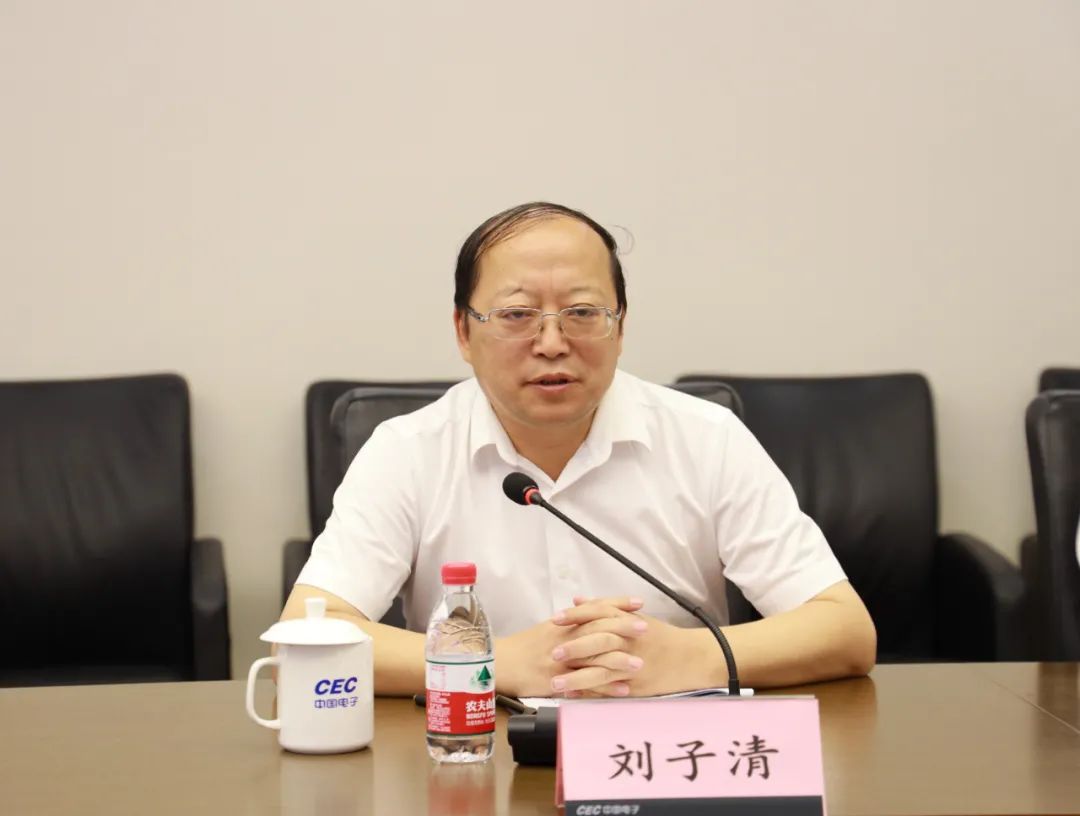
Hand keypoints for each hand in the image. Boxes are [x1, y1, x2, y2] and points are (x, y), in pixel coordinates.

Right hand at [494, 596, 644, 696]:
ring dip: (618, 661)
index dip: (617, 604)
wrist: (499, 664)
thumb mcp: (547, 628)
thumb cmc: (524, 646)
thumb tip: (590, 608)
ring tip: (640, 663)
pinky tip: (623, 690)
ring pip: (593, 658)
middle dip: (623, 628)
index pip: (594, 609)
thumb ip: (571, 620)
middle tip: (646, 627)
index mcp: (563, 624)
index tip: (639, 602)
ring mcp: (561, 662)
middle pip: (597, 630)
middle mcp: (563, 639)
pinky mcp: (557, 682)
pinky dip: (605, 688)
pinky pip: (585, 685)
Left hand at [552, 598, 702, 696]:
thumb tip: (577, 599)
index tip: (555, 619)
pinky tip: (572, 696)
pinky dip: (590, 693)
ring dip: (576, 678)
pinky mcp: (636, 686)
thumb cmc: (660, 636)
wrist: (690, 658)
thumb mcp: (634, 617)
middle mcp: (630, 642)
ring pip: (601, 671)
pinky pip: (609, 691)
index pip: (598, 614)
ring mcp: (633, 665)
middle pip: (598, 642)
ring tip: (554, 683)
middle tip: (552, 653)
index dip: (575, 616)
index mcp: (628, 621)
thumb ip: (604, 608)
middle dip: (574, 647)